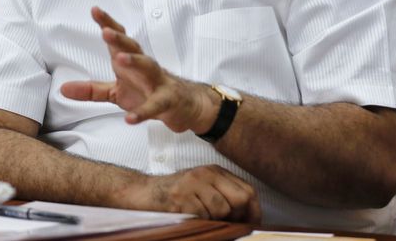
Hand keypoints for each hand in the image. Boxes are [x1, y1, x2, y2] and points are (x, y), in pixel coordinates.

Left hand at [60, 7, 216, 132]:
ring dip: (135, 61)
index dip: (107, 24)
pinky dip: (143, 112)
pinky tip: (130, 119)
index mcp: (130, 61)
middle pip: (133, 47)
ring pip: (148, 66)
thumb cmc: (147, 91)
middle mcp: (144, 66)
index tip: (95, 10)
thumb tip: (62, 89)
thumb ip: (90, 90)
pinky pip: (154, 106)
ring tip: (120, 59)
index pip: (118, 39)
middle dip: (119, 38)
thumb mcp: (115, 92)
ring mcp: (158, 82)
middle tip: (105, 31)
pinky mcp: (167, 101)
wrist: (183, 105)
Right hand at [126, 165, 260, 222]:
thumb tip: (247, 217)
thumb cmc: (174, 194)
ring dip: (214, 221)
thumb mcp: (201, 188)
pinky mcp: (180, 197)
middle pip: (239, 199)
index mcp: (214, 171)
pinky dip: (199, 222)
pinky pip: (202, 216)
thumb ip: (222, 196)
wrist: (141, 192)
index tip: (252, 224)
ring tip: (199, 218)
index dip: (254, 211)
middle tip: (226, 225)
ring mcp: (193, 184)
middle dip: (236, 217)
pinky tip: (188, 217)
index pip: (247, 190)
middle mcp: (206, 174)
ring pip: (221, 210)